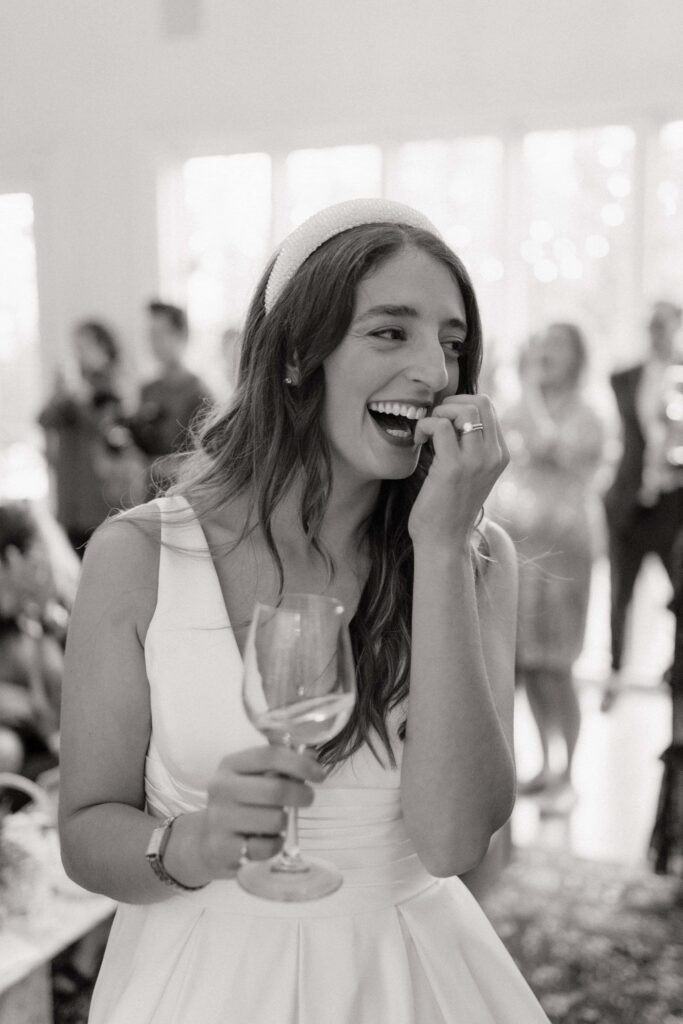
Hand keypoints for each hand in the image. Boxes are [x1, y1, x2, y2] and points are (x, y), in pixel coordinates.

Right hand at [198, 746, 324, 878]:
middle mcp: (221, 789)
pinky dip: (276, 844)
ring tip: (277, 821)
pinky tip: (267, 840)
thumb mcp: (252, 778)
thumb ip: (280, 764)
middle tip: (308, 798)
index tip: (319, 774)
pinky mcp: (224, 848)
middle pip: (276, 789)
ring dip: (285, 822)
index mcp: (230, 765)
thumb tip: (311, 754)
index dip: (300, 763)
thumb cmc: (239, 803)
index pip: (270, 756)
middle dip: (301, 795)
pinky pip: (268, 847)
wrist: (206, 840)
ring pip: (275, 820)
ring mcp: (220, 819)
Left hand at [408, 394, 508, 546]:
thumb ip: (470, 445)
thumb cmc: (449, 506)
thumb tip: (452, 412)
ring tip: (427, 432)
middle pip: (479, 402)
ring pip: (463, 409)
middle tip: (434, 422)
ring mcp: (476, 461)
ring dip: (438, 413)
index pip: (488, 407)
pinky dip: (425, 426)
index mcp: (500, 454)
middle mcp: (494, 455)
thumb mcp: (469, 472)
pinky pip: (440, 426)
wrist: (444, 541)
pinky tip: (419, 441)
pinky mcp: (453, 467)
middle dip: (451, 404)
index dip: (460, 405)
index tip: (442, 420)